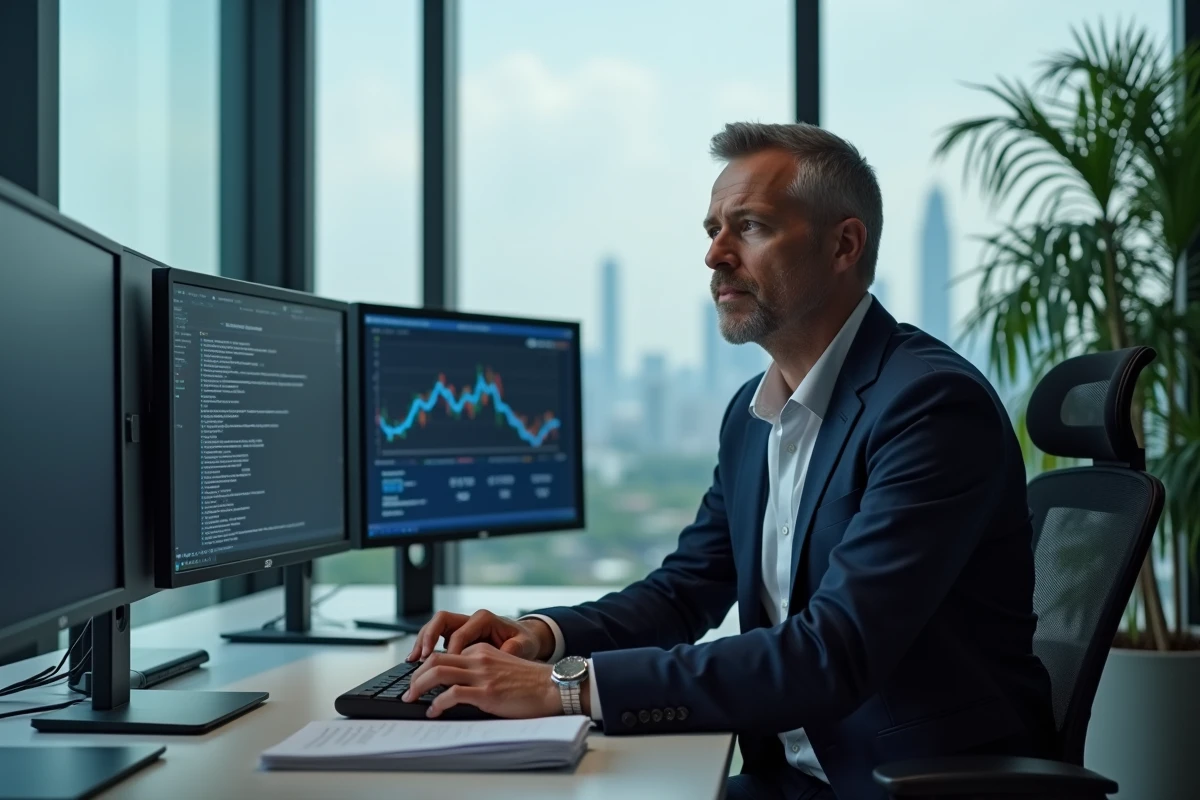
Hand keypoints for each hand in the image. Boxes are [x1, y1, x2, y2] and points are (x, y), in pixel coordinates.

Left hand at [403, 644, 562, 718]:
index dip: (428, 667)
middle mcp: (479, 657)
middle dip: (415, 675)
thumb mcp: (503, 667)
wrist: (553, 686)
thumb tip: (460, 687)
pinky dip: (437, 702)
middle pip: (435, 658)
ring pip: (438, 671)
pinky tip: (433, 711)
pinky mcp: (486, 691)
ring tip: (411, 699)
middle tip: (408, 690)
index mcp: (483, 650)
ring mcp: (482, 674)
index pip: (447, 653)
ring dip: (418, 686)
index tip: (420, 681)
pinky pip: (452, 694)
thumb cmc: (532, 683)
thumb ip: (483, 670)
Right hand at [406, 609, 553, 661]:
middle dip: (429, 637)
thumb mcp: (524, 646)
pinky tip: (417, 661)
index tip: (447, 669)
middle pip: (441, 620)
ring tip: (412, 660)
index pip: (460, 633)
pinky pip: (436, 637)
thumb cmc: (524, 642)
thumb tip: (503, 654)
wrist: (525, 639)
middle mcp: (470, 619)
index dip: (451, 651)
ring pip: (434, 627)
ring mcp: (461, 626)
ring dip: (422, 641)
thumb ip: (513, 649)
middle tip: (421, 657)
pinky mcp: (456, 636)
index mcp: (484, 619)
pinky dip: (425, 647)